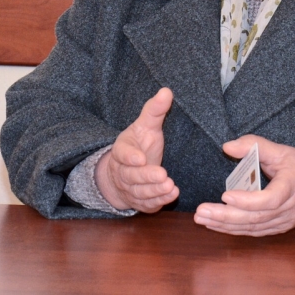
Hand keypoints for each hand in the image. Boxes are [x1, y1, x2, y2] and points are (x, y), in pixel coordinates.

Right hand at [95, 87, 178, 212]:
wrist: (126, 172)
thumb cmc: (139, 145)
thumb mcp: (146, 126)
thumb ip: (154, 111)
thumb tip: (166, 90)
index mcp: (122, 151)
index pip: (122, 154)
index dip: (130, 157)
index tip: (140, 158)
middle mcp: (123, 172)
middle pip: (132, 176)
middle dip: (146, 177)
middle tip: (162, 175)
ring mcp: (131, 189)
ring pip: (140, 192)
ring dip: (154, 191)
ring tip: (170, 185)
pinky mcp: (141, 202)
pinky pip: (147, 205)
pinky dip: (159, 201)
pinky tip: (172, 194)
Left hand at [193, 135, 294, 235]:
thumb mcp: (282, 150)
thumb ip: (254, 145)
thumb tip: (227, 146)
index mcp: (291, 187)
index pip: (270, 199)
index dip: (247, 201)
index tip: (225, 195)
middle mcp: (288, 209)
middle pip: (255, 218)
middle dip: (226, 216)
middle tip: (201, 211)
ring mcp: (282, 222)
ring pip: (252, 228)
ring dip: (225, 225)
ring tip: (202, 218)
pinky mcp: (277, 228)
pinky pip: (253, 231)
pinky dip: (233, 229)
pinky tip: (215, 225)